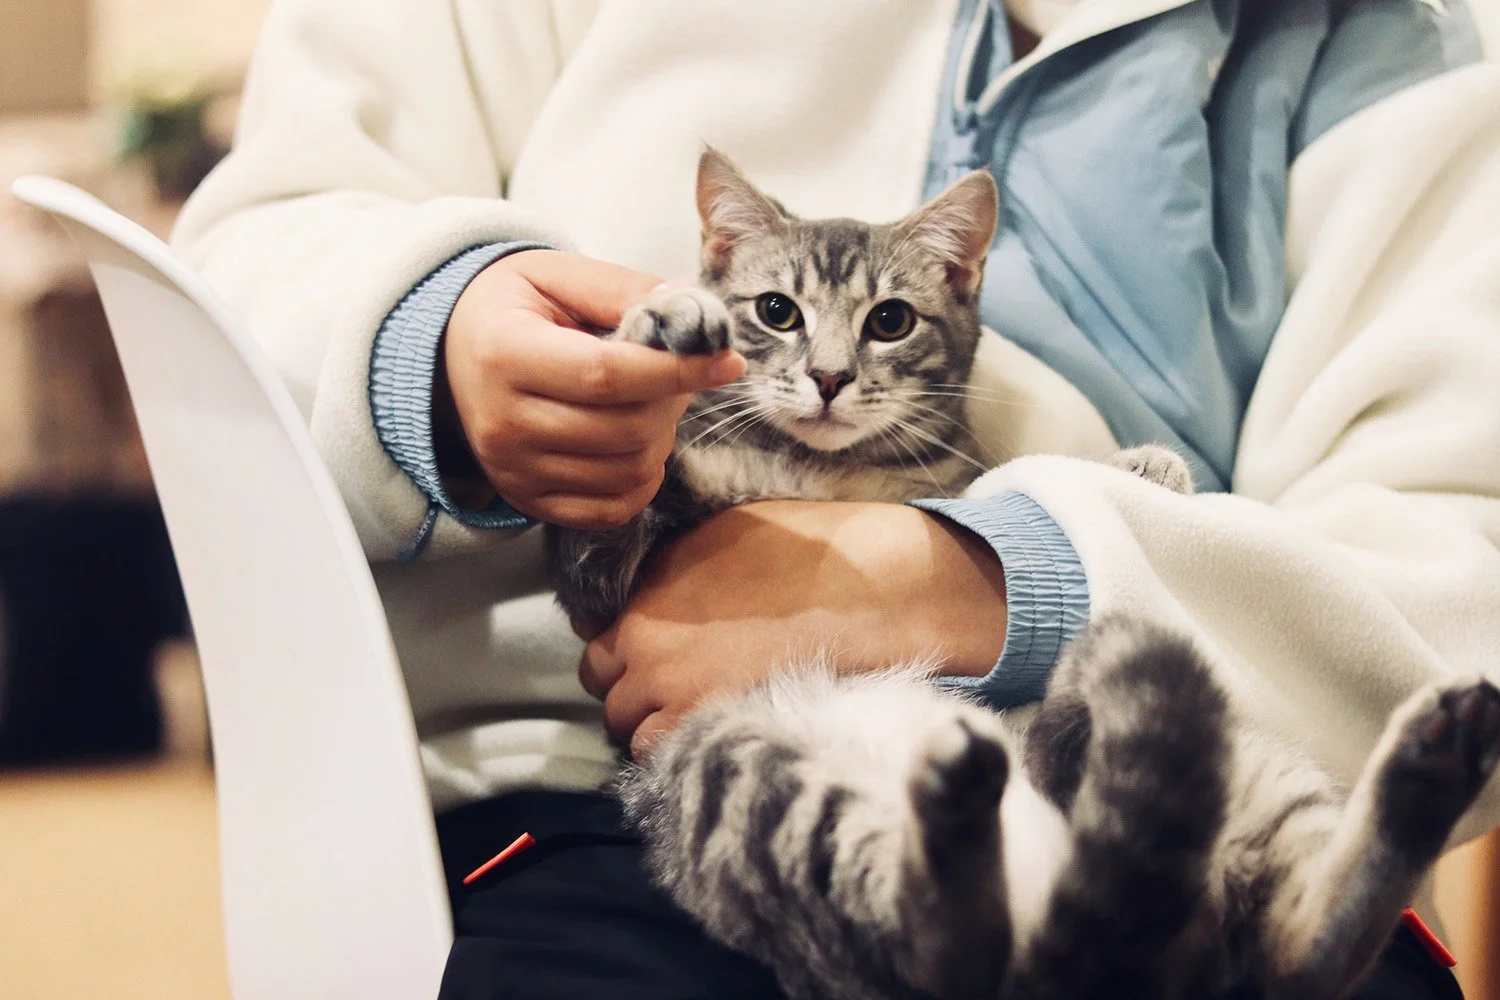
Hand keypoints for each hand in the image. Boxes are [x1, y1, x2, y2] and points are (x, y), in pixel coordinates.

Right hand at [438, 250, 744, 528]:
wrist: (452, 352)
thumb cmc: (513, 308)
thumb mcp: (558, 274)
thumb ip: (624, 290)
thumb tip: (695, 316)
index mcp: (504, 354)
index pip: (607, 375)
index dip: (677, 371)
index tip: (726, 362)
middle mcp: (502, 422)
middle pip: (624, 429)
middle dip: (671, 401)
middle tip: (673, 373)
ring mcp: (513, 470)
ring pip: (627, 471)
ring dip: (660, 437)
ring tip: (647, 402)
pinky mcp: (527, 501)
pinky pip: (612, 509)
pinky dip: (642, 480)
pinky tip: (636, 443)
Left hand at [579, 501, 1006, 758]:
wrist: (868, 593)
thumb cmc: (807, 555)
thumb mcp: (718, 535)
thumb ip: (666, 572)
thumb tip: (644, 594)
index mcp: (646, 595)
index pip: (595, 642)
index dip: (624, 652)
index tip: (650, 657)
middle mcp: (646, 646)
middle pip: (607, 690)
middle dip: (634, 690)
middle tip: (676, 689)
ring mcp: (672, 694)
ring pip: (629, 731)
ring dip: (653, 727)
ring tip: (698, 717)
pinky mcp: (706, 731)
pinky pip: (663, 758)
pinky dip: (678, 753)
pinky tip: (715, 734)